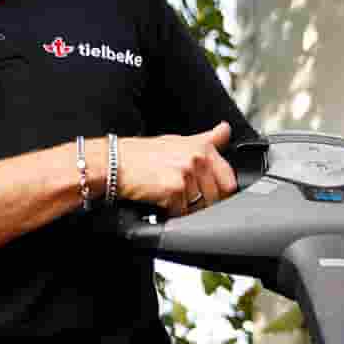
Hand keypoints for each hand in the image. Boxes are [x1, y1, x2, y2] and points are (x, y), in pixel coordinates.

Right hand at [117, 121, 237, 216]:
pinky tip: (161, 201)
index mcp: (202, 147)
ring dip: (186, 208)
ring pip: (200, 206)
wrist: (115, 163)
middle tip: (184, 196)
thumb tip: (225, 130)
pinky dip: (173, 212)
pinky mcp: (174, 190)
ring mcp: (186, 173)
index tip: (209, 193)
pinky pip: (183, 212)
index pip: (228, 180)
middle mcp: (197, 158)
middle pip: (216, 197)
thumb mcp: (179, 141)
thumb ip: (207, 139)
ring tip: (169, 196)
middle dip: (203, 202)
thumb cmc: (142, 154)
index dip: (220, 191)